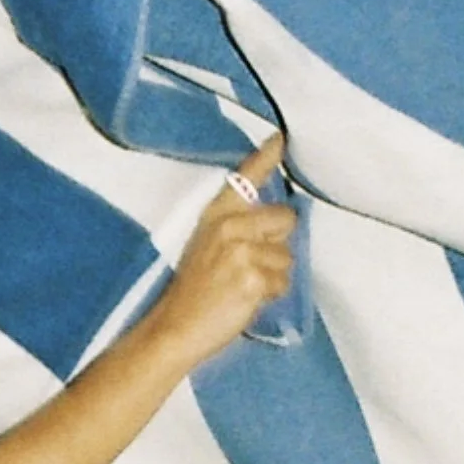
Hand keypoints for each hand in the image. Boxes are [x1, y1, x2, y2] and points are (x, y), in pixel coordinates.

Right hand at [156, 133, 295, 363]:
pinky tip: (246, 299)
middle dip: (278, 243)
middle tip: (249, 265)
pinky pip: (283, 283)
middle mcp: (230, 226)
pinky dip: (270, 295)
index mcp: (216, 214)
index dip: (266, 156)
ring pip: (287, 257)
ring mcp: (242, 252)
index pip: (246, 178)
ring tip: (243, 286)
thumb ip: (238, 226)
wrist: (176, 326)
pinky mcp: (253, 278)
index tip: (280, 138)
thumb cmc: (194, 288)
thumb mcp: (206, 243)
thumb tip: (280, 222)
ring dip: (273, 275)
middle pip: (286, 220)